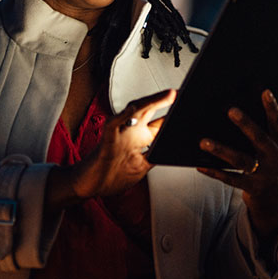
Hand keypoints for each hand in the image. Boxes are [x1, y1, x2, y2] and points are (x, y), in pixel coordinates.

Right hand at [46, 89, 174, 210]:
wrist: (87, 186)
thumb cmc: (111, 175)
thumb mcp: (141, 167)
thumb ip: (155, 155)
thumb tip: (174, 150)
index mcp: (140, 138)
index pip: (160, 122)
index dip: (175, 113)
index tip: (190, 106)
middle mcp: (131, 132)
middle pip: (150, 110)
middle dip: (166, 100)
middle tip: (183, 91)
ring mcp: (118, 133)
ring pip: (134, 110)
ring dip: (151, 101)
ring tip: (169, 94)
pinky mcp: (106, 140)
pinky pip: (113, 124)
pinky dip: (122, 116)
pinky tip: (132, 109)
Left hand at [197, 89, 277, 237]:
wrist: (274, 200)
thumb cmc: (269, 163)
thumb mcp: (275, 147)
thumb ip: (266, 130)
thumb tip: (246, 102)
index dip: (273, 108)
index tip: (265, 91)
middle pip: (260, 139)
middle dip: (246, 124)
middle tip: (231, 110)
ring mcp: (266, 175)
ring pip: (241, 161)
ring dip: (221, 150)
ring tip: (203, 142)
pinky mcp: (253, 189)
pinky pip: (230, 179)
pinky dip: (214, 172)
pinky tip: (200, 165)